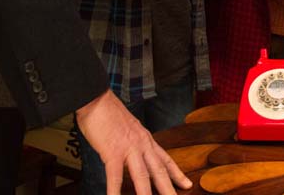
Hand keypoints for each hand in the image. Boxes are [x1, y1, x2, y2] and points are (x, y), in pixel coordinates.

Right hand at [76, 90, 191, 194]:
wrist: (96, 99)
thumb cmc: (109, 113)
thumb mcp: (129, 127)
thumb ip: (134, 142)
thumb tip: (133, 154)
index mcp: (146, 139)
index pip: (165, 159)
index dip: (177, 173)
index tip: (187, 184)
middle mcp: (142, 144)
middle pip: (159, 171)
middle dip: (169, 189)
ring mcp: (129, 148)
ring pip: (142, 176)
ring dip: (146, 194)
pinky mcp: (113, 151)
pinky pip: (115, 176)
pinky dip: (115, 191)